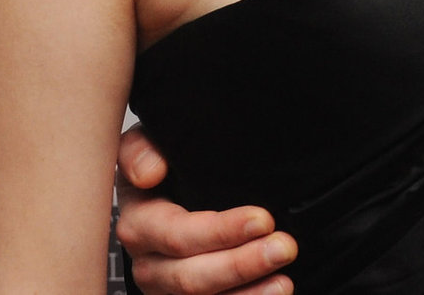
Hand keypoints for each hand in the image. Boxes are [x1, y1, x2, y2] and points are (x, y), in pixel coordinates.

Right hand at [115, 126, 297, 294]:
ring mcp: (164, 287)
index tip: (263, 219)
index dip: (220, 231)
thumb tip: (149, 172)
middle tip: (284, 247)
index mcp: (139, 222)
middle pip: (190, 275)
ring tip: (284, 281)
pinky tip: (274, 292)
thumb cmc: (163, 164)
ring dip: (248, 293)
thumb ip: (142, 149)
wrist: (168, 187)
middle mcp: (148, 261)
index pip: (177, 234)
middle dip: (241, 264)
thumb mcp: (147, 144)